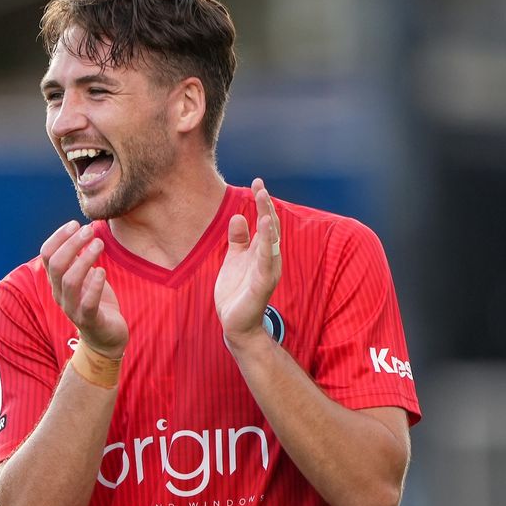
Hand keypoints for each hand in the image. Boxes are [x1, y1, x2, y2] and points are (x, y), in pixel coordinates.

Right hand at [40, 220, 127, 357]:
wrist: (107, 337)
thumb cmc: (96, 301)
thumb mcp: (86, 276)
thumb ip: (79, 258)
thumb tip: (80, 230)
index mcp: (57, 282)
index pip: (47, 255)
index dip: (59, 237)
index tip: (75, 224)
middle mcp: (60, 294)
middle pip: (56, 265)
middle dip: (72, 244)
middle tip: (89, 230)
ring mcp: (73, 309)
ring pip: (70, 281)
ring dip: (84, 259)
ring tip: (99, 244)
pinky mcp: (90, 321)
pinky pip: (87, 304)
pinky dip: (94, 286)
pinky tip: (103, 271)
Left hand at [215, 178, 280, 344]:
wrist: (235, 323)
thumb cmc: (236, 291)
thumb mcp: (234, 259)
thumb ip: (238, 240)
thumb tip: (238, 216)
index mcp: (261, 252)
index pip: (265, 222)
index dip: (262, 202)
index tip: (257, 182)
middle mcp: (268, 259)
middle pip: (270, 228)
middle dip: (266, 207)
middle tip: (260, 186)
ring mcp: (267, 271)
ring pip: (270, 242)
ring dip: (268, 222)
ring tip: (264, 202)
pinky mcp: (262, 285)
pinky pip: (266, 263)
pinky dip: (266, 246)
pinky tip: (264, 230)